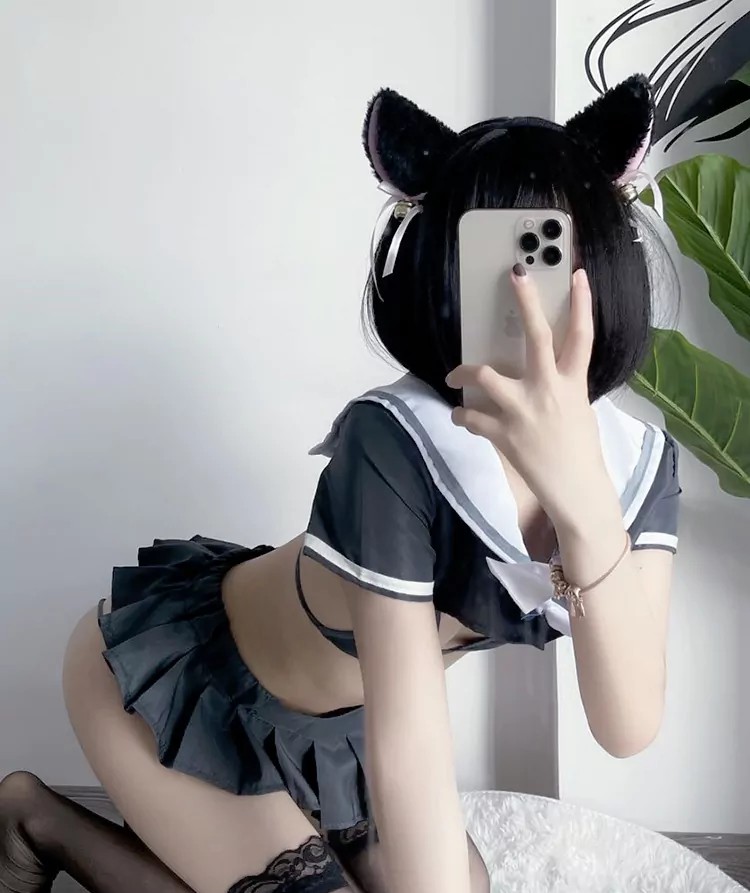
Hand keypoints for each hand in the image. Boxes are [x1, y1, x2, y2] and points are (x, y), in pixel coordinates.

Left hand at [446, 267, 609, 528]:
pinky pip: (472, 418)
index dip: (581, 303)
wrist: (576, 489)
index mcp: (573, 383)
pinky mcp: (504, 435)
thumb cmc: (579, 450)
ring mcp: (524, 411)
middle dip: (526, 304)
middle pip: (537, 337)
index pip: (581, 336)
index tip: (576, 274)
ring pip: (486, 376)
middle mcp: (549, 390)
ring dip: (464, 372)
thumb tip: (540, 370)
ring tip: (455, 375)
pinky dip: (462, 417)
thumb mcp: (578, 409)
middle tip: (516, 276)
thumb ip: (560, 385)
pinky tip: (461, 417)